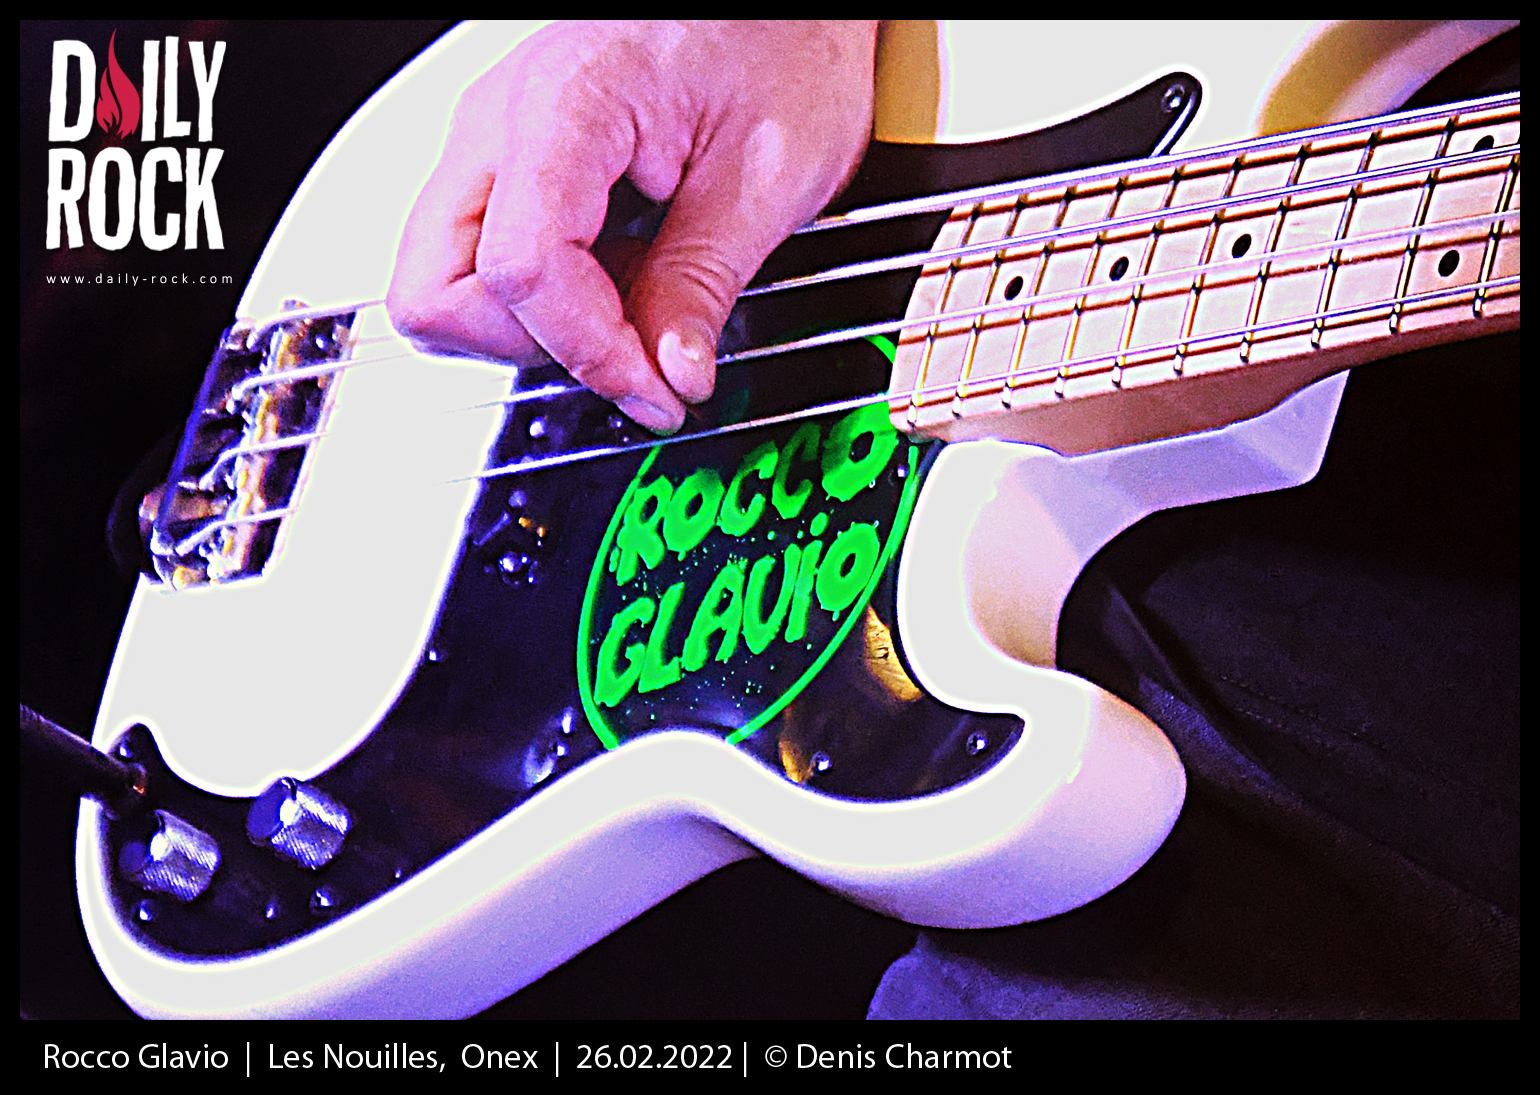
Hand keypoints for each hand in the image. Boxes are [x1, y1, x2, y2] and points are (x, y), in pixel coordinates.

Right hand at [388, 21, 877, 432]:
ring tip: (632, 307)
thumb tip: (671, 374)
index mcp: (563, 107)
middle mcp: (500, 122)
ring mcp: (494, 142)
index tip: (656, 391)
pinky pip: (487, 259)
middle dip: (530, 349)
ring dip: (533, 328)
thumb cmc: (780, 40)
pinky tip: (620, 276)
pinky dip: (546, 298)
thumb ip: (704, 285)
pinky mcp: (511, 164)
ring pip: (443, 283)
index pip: (519, 270)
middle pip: (433, 290)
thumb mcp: (769, 175)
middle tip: (629, 357)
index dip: (589, 353)